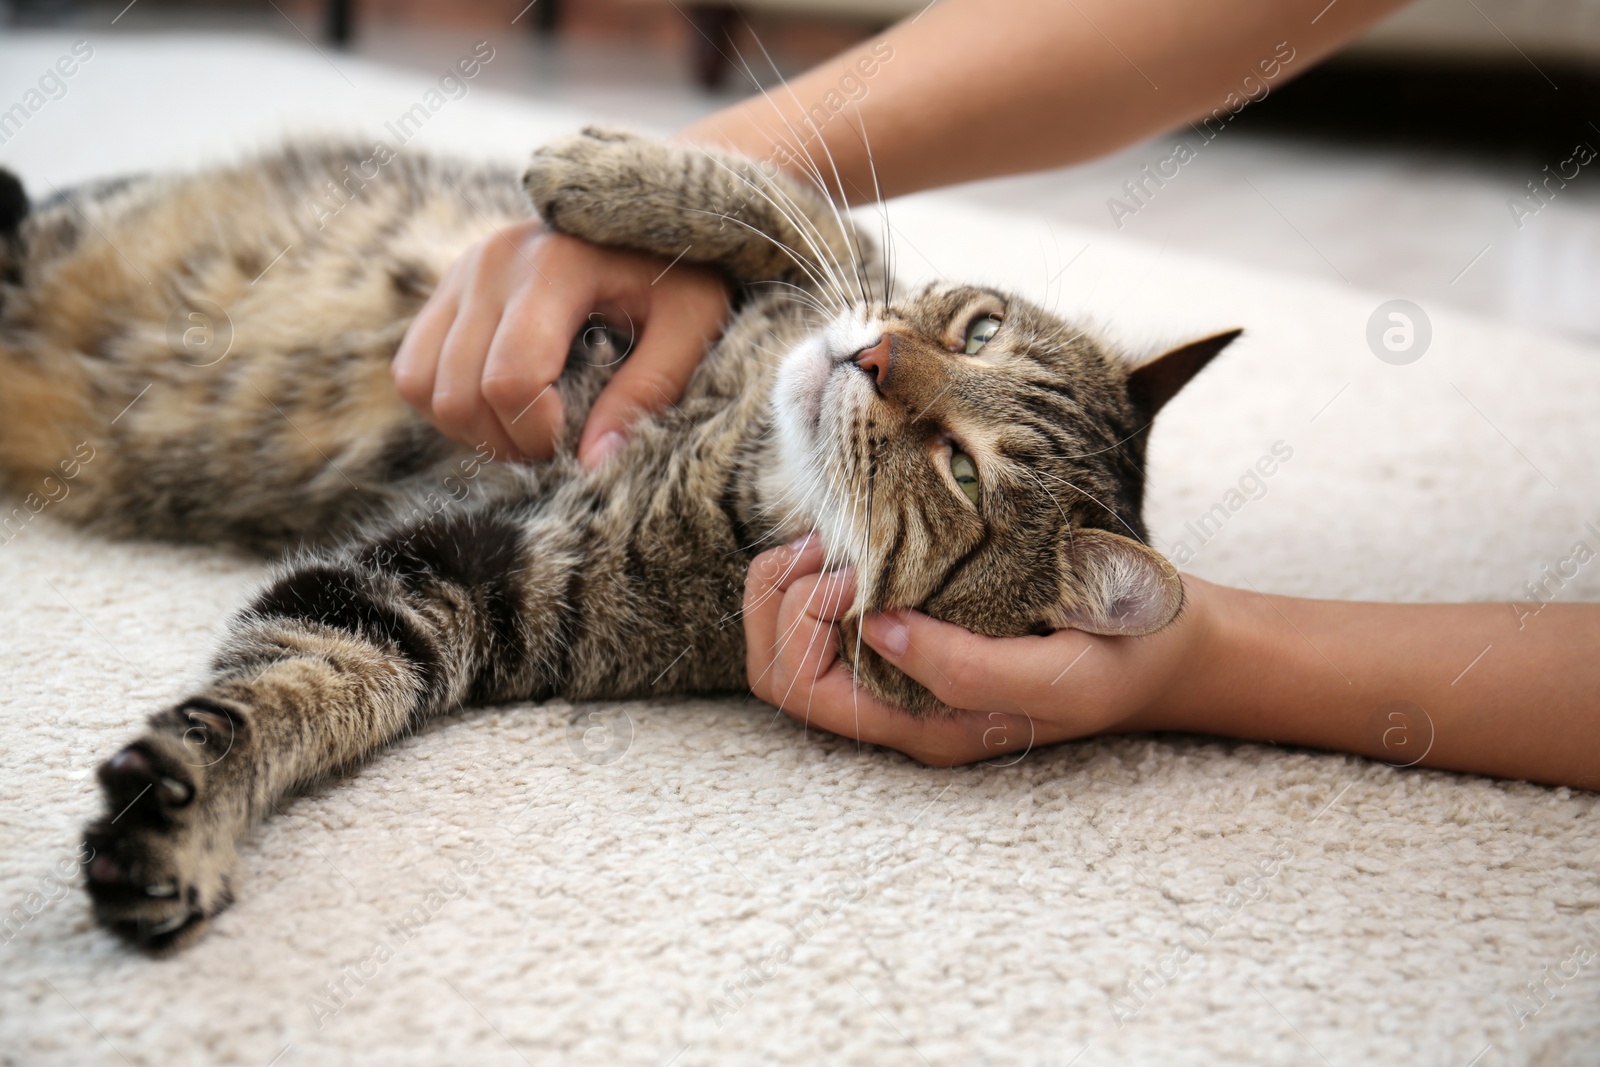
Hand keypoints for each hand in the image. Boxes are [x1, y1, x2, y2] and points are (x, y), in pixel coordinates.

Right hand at [393, 220, 729, 465]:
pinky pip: (412, 370)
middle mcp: (493, 262)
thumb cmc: (681, 274)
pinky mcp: (447, 288)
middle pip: (460, 394)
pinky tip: (501, 406)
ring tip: (530, 425)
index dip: (538, 434)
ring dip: (473, 429)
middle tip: (559, 442)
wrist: (652, 213)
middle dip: (508, 441)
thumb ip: (649, 391)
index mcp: (555, 265)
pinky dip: (448, 405)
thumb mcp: (692, 325)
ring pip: (423, 386)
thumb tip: (594, 463)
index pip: (510, 380)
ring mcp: (461, 272)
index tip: (580, 442)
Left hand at [743, 537, 1217, 765]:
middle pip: (778, 668)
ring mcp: (900, 667)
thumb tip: (876, 629)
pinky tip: (854, 537)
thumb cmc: (1122, 658)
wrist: (1169, 643)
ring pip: (792, 638)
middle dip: (775, 599)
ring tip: (831, 537)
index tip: (853, 570)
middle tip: (823, 545)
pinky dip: (819, 568)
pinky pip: (829, 611)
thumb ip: (968, 670)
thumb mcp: (1062, 675)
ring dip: (791, 580)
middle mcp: (897, 703)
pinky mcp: (915, 629)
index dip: (799, 624)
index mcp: (923, 726)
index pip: (804, 690)